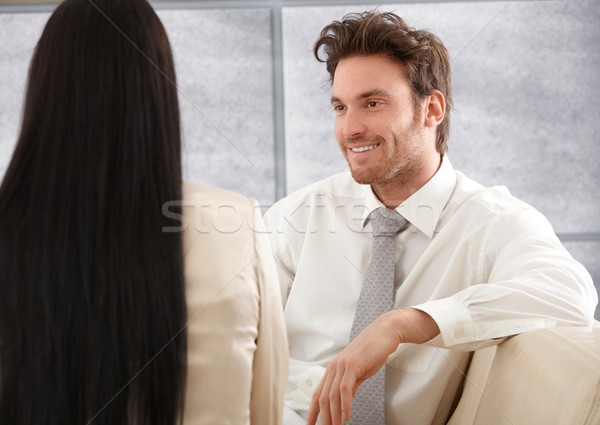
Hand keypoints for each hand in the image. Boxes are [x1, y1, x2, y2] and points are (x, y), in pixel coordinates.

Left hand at [306, 308, 439, 424]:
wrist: (384, 333)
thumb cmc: (372, 351)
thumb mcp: (358, 373)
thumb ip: (350, 387)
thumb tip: (344, 402)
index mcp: (332, 369)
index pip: (317, 394)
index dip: (312, 411)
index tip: (310, 424)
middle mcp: (333, 367)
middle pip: (323, 398)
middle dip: (324, 418)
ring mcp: (342, 365)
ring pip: (332, 395)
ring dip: (334, 415)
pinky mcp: (352, 365)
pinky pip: (345, 389)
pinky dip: (345, 404)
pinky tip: (346, 416)